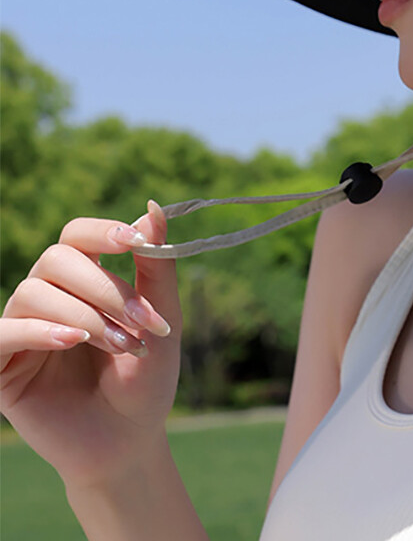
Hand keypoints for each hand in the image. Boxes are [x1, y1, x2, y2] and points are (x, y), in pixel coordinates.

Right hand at [0, 200, 181, 487]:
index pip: (79, 234)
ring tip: (120, 345)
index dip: (103, 230)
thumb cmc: (146, 378)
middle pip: (58, 258)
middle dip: (106, 286)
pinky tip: (73, 340)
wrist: (129, 441)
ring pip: (34, 290)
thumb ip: (157, 265)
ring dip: (85, 313)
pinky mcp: (2, 365)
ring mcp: (23, 328)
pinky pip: (4, 331)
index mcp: (85, 279)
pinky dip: (39, 330)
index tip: (135, 241)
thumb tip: (154, 206)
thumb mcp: (163, 319)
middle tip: (142, 321)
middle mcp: (49, 296)